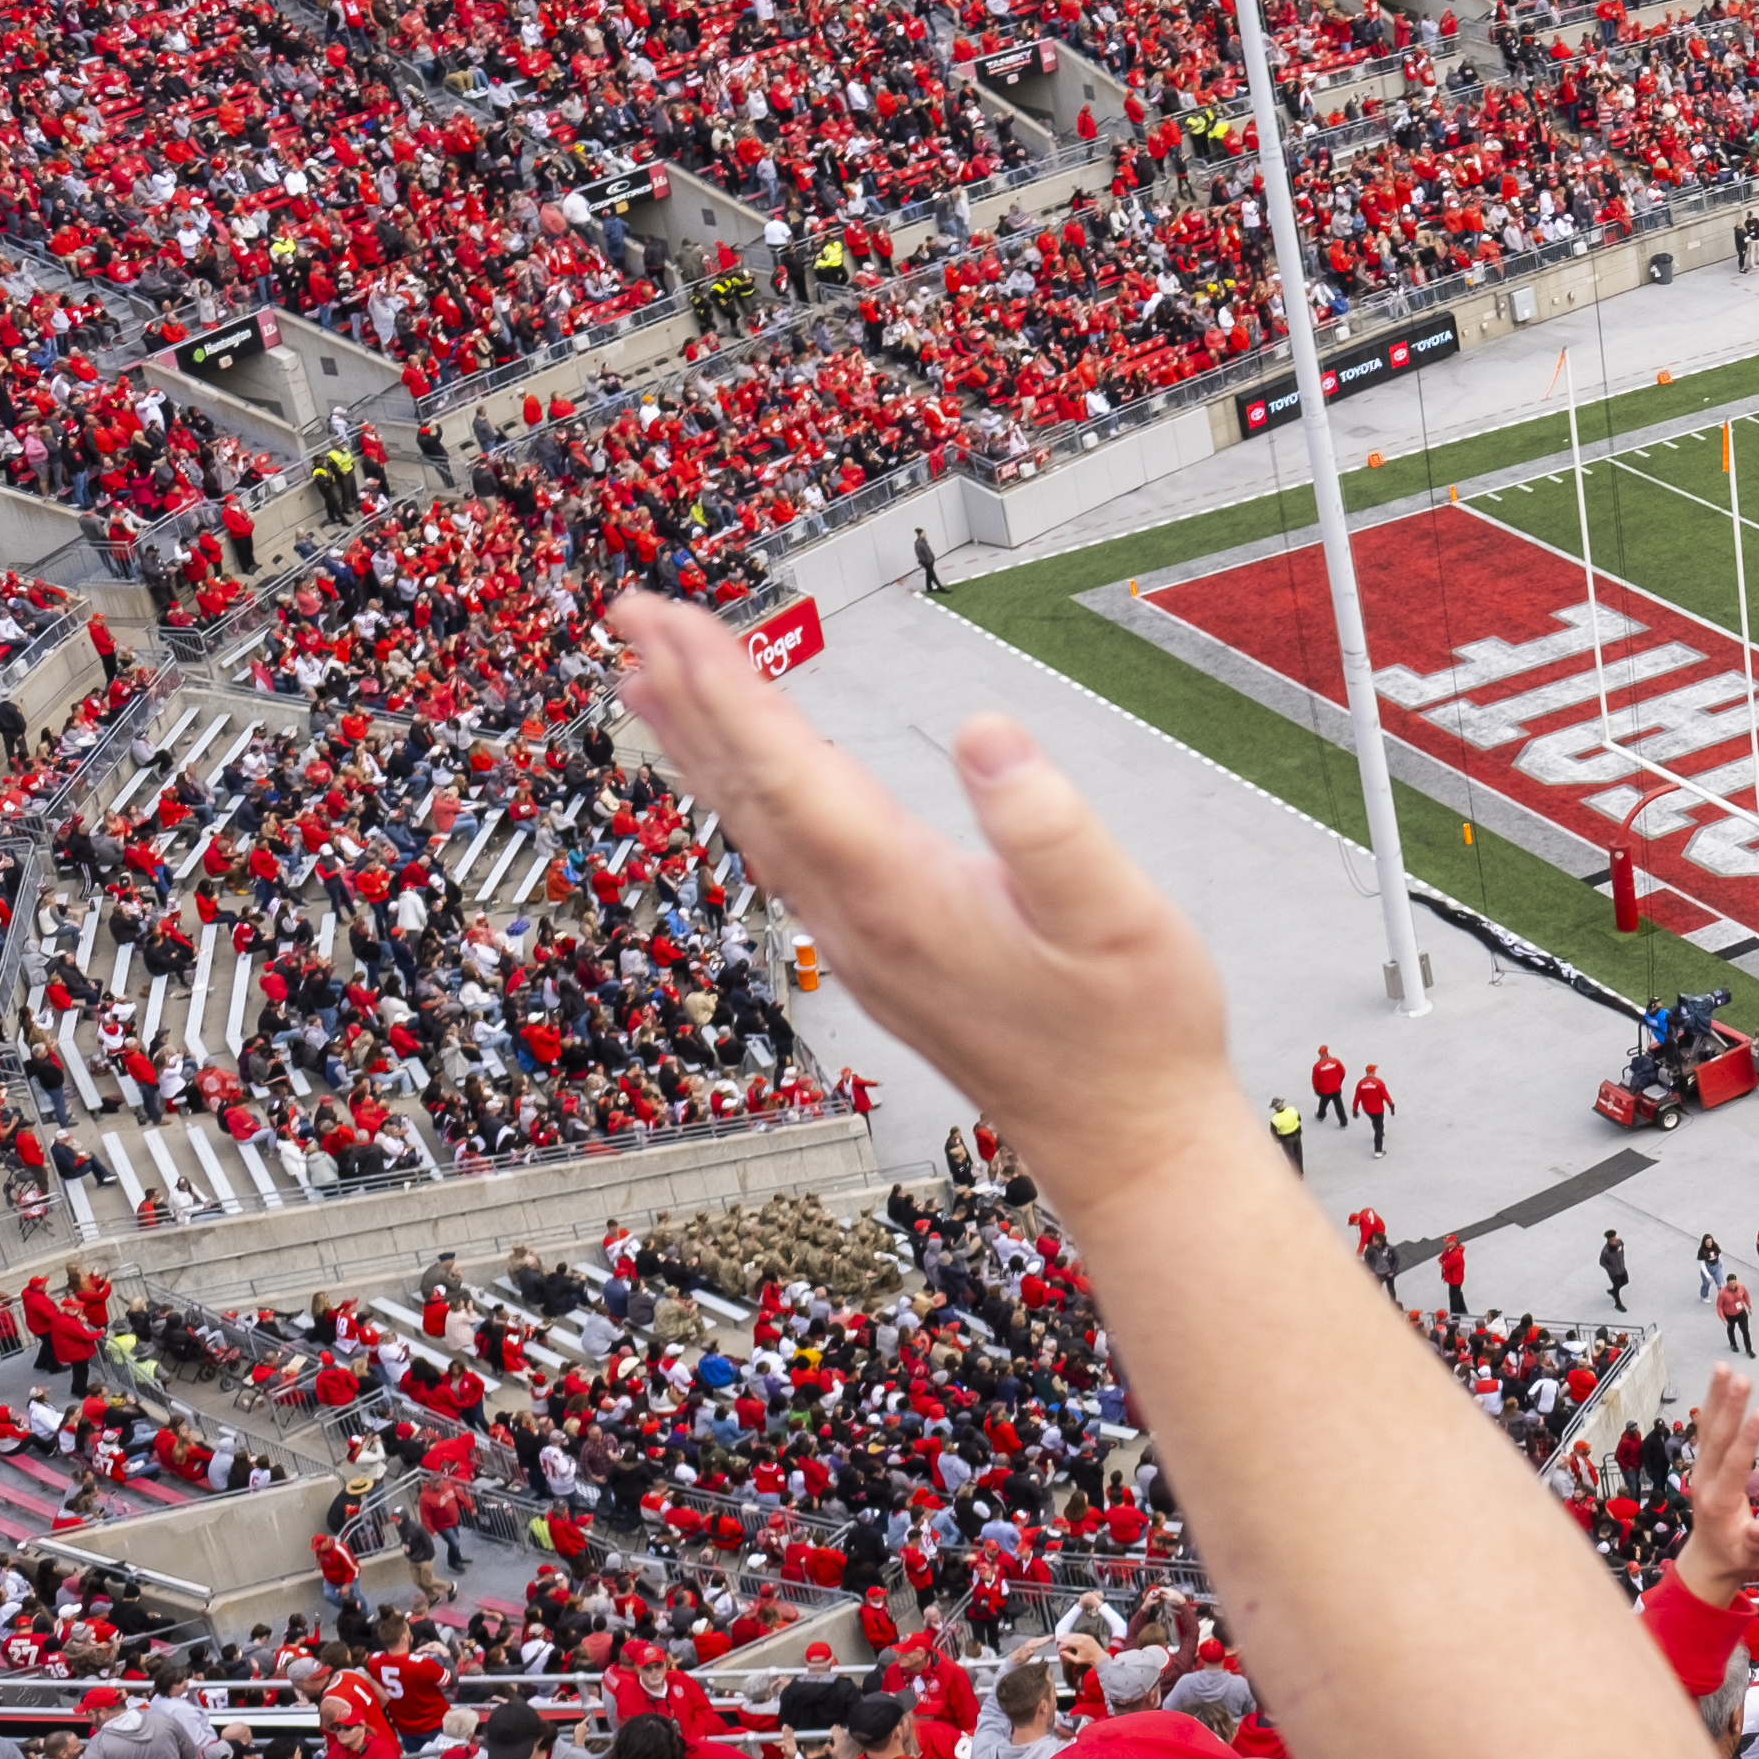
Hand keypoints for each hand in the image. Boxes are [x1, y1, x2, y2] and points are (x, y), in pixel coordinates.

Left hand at [608, 592, 1237, 1219]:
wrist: (1125, 1139)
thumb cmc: (1129, 1035)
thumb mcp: (1118, 919)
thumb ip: (1050, 827)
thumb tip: (988, 732)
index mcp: (901, 897)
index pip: (788, 772)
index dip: (725, 690)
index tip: (672, 620)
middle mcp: (857, 921)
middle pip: (746, 791)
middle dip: (685, 698)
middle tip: (629, 618)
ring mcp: (858, 942)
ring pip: (753, 825)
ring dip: (700, 747)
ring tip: (650, 681)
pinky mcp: (877, 955)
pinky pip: (782, 853)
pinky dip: (742, 796)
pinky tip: (740, 779)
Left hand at [1668, 1366, 1758, 1602]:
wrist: (1708, 1562)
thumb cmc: (1737, 1558)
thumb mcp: (1755, 1559)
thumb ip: (1758, 1542)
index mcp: (1720, 1502)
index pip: (1735, 1464)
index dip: (1749, 1438)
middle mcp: (1706, 1481)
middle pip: (1718, 1439)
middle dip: (1729, 1407)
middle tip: (1741, 1377)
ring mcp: (1702, 1472)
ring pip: (1709, 1430)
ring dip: (1716, 1398)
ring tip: (1723, 1367)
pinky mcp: (1704, 1466)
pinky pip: (1707, 1432)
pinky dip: (1711, 1406)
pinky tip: (1716, 1384)